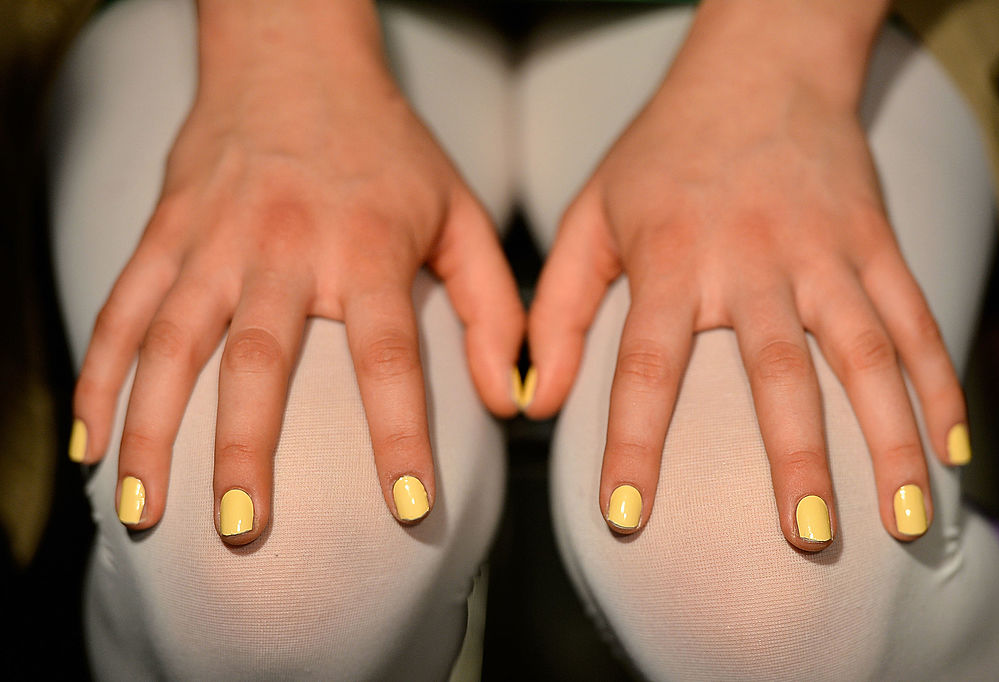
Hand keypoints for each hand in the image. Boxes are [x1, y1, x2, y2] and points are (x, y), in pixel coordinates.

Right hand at [69, 0, 523, 543]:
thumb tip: (511, 399)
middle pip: (259, 359)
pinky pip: (121, 310)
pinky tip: (91, 441)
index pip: (389, 355)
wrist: (295, 61)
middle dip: (246, 449)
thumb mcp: (461, 214)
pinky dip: (99, 377)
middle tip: (243, 528)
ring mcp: (214, 238)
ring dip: (151, 430)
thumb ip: (494, 307)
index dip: (402, 435)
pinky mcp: (166, 232)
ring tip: (144, 509)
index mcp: (368, 246)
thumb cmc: (388, 150)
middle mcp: (285, 244)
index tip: (411, 507)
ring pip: (169, 342)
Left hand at [527, 0, 966, 549]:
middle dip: (795, 459)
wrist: (759, 67)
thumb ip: (555, 308)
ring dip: (890, 438)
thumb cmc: (662, 152)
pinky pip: (915, 318)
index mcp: (671, 258)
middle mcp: (752, 258)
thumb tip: (533, 400)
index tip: (627, 514)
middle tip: (805, 540)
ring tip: (903, 519)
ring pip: (867, 352)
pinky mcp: (874, 241)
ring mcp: (823, 250)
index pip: (646, 365)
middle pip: (777, 370)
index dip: (633, 443)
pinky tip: (953, 448)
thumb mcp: (588, 215)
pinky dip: (940, 383)